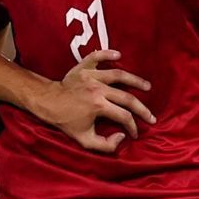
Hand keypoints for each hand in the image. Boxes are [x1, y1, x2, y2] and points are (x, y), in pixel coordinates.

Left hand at [26, 49, 154, 153]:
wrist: (47, 102)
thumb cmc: (65, 121)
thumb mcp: (83, 140)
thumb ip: (105, 145)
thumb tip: (122, 136)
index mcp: (98, 106)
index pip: (124, 116)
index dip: (133, 126)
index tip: (134, 133)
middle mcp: (98, 89)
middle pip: (127, 97)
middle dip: (142, 109)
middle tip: (150, 116)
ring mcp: (91, 76)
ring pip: (118, 75)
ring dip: (135, 80)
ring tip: (147, 87)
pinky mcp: (83, 67)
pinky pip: (97, 56)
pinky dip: (108, 54)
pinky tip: (119, 55)